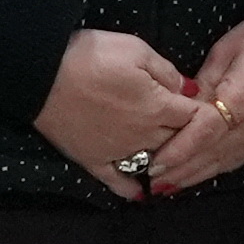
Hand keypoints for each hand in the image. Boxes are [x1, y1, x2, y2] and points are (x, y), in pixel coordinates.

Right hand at [37, 25, 208, 188]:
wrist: (42, 74)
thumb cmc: (91, 56)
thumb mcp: (136, 50)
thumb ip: (167, 72)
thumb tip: (189, 90)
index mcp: (159, 107)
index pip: (196, 117)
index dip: (202, 110)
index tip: (199, 105)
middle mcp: (144, 136)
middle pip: (177, 141)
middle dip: (185, 135)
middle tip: (185, 128)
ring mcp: (118, 152)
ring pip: (153, 162)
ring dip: (164, 160)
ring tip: (169, 156)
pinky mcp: (92, 160)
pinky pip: (117, 181)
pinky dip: (131, 189)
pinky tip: (140, 193)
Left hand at [144, 17, 243, 192]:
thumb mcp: (225, 51)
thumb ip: (202, 84)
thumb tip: (180, 111)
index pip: (204, 133)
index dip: (178, 151)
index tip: (154, 163)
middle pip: (214, 154)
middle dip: (182, 170)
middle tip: (154, 183)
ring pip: (227, 161)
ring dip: (198, 175)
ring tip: (171, 185)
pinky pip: (242, 157)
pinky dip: (218, 167)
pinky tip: (201, 173)